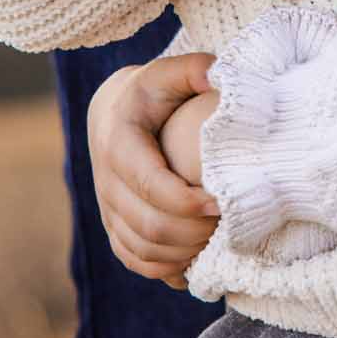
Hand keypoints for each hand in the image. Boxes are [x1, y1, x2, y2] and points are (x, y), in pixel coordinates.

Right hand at [87, 52, 222, 289]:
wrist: (114, 113)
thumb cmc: (154, 91)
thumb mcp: (170, 72)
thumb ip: (195, 69)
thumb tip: (217, 76)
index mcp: (119, 144)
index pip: (151, 185)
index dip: (188, 202)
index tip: (224, 200)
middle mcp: (106, 183)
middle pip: (150, 226)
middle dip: (194, 233)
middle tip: (230, 223)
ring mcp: (108, 210)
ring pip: (143, 251)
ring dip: (184, 253)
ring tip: (219, 239)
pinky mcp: (114, 227)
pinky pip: (135, 261)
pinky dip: (167, 268)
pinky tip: (199, 260)